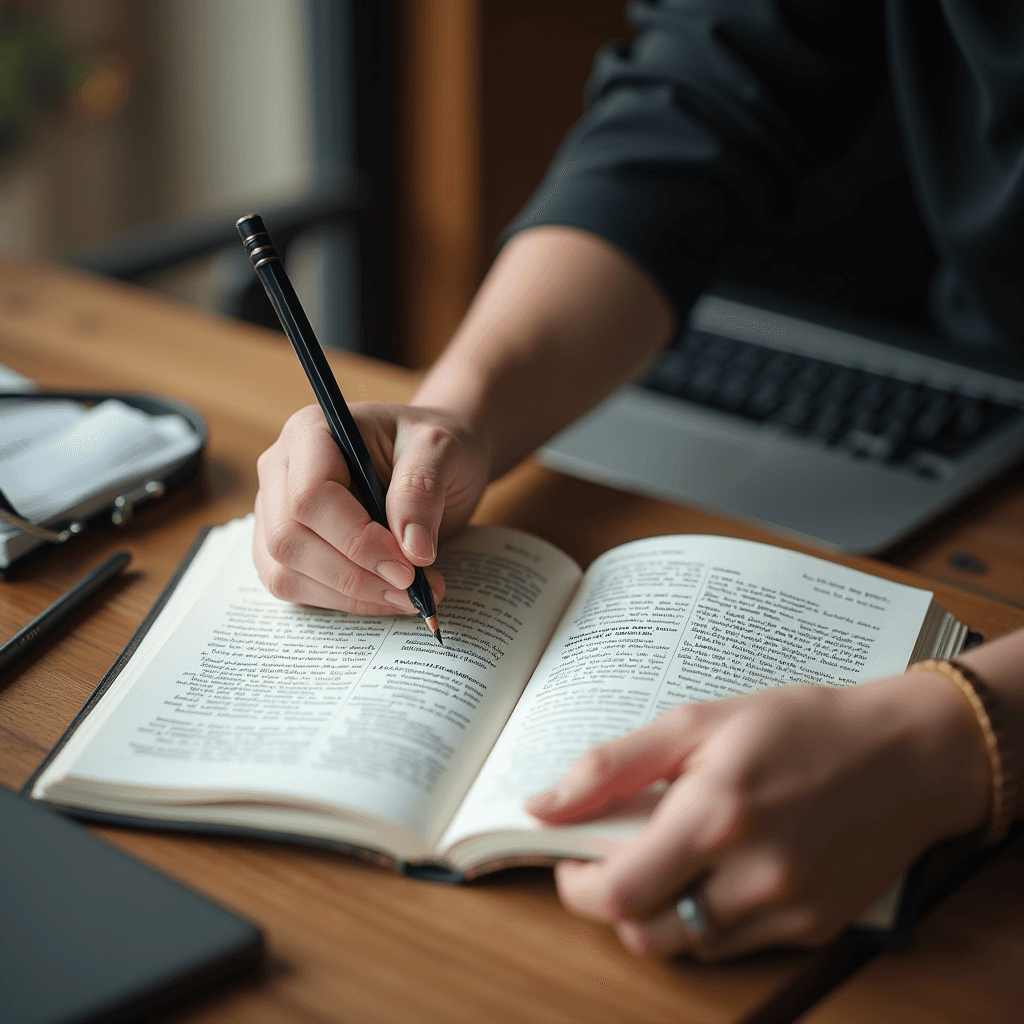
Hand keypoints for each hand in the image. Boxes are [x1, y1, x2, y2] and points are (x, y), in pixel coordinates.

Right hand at [253, 402, 489, 614]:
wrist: (430, 459)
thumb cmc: (430, 446)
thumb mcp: (441, 450)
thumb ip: (421, 491)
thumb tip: (412, 550)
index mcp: (311, 432)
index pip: (310, 496)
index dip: (356, 540)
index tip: (408, 565)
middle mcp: (281, 470)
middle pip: (289, 539)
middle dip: (354, 575)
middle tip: (412, 586)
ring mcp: (275, 511)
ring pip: (286, 572)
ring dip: (350, 596)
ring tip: (410, 595)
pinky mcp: (285, 547)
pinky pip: (294, 587)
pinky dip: (342, 602)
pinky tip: (385, 596)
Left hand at [526, 673, 989, 959]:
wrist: (907, 755)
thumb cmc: (799, 726)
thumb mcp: (698, 721)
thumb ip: (612, 765)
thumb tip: (542, 805)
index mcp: (714, 816)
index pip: (617, 892)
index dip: (577, 885)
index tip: (570, 860)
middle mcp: (752, 876)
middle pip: (644, 934)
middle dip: (615, 902)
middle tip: (620, 856)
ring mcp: (788, 911)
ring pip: (688, 944)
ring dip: (663, 909)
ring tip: (677, 856)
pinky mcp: (815, 930)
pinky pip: (736, 945)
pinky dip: (711, 916)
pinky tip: (725, 869)